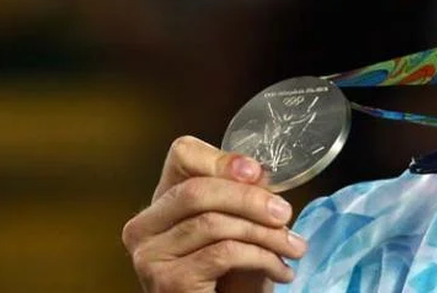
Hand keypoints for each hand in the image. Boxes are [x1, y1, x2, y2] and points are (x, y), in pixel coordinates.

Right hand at [122, 136, 307, 292]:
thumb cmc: (229, 278)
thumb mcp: (236, 229)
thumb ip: (240, 197)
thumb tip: (259, 172)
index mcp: (160, 206)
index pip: (182, 156)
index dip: (220, 159)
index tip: (258, 173)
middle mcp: (143, 228)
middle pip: (197, 190)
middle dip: (250, 199)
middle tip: (285, 213)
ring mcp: (150, 256)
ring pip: (214, 223)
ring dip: (266, 234)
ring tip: (293, 248)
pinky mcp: (167, 281)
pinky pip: (223, 253)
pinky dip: (261, 258)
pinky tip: (281, 270)